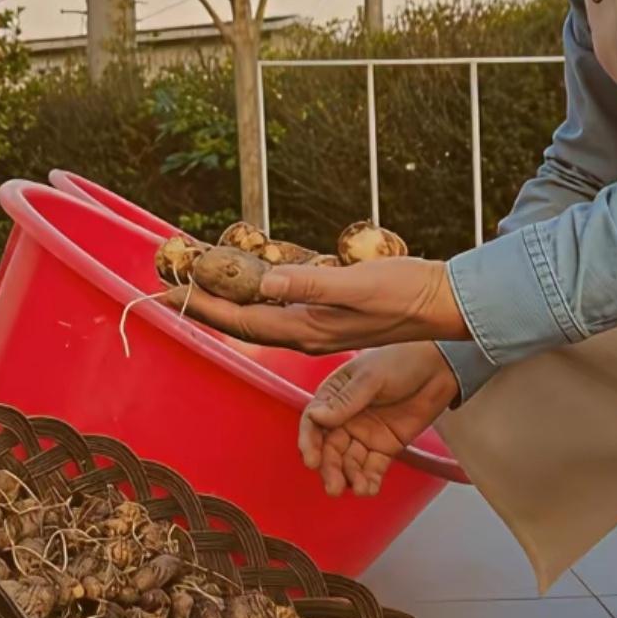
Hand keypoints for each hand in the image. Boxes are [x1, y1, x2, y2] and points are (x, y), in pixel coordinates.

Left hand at [163, 254, 467, 353]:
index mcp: (309, 329)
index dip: (203, 305)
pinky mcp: (331, 318)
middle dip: (204, 306)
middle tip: (170, 288)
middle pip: (241, 323)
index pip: (241, 320)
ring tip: (201, 284)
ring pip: (258, 318)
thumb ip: (312, 285)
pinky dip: (255, 297)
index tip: (170, 290)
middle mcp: (308, 334)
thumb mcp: (360, 285)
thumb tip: (267, 283)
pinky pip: (279, 311)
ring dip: (226, 303)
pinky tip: (251, 284)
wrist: (446, 304)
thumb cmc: (408, 293)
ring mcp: (319, 328)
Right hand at [299, 343, 458, 497]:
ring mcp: (364, 435)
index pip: (313, 423)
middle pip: (330, 448)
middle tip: (333, 485)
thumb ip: (347, 400)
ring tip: (358, 489)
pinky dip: (370, 480)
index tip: (311, 460)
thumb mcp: (372, 377)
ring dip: (350, 477)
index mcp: (333, 397)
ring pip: (350, 462)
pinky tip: (369, 490)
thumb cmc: (402, 361)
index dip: (309, 443)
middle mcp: (345, 419)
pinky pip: (373, 467)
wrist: (439, 367)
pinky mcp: (385, 447)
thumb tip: (317, 418)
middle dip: (330, 468)